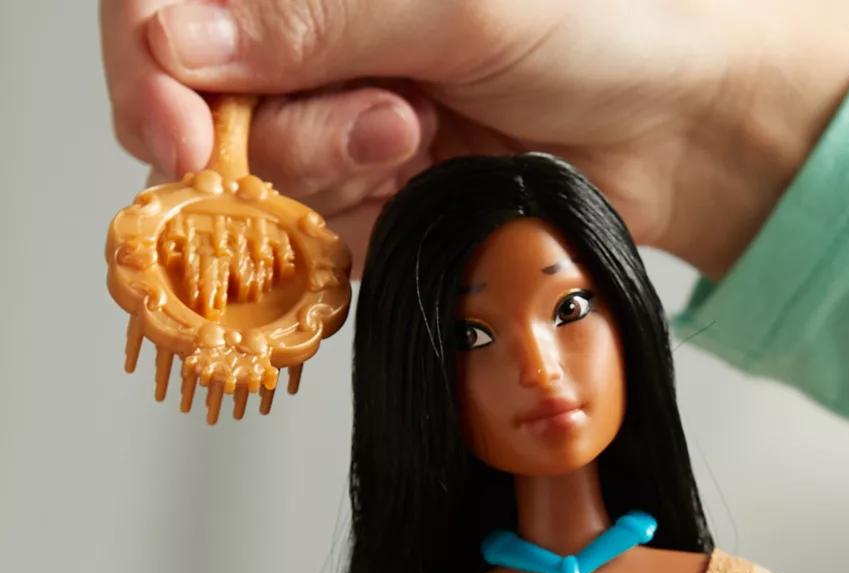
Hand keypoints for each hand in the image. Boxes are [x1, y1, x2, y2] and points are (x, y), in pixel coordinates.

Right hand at [101, 0, 848, 277]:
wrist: (671, 126)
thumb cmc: (595, 31)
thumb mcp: (453, 7)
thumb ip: (314, 24)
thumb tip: (175, 45)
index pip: (162, 12)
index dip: (148, 75)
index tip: (180, 134)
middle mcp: (312, 51)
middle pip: (207, 118)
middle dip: (289, 139)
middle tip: (390, 121)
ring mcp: (338, 133)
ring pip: (267, 190)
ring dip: (342, 180)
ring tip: (426, 143)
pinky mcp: (372, 205)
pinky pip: (325, 243)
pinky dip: (364, 230)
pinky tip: (421, 194)